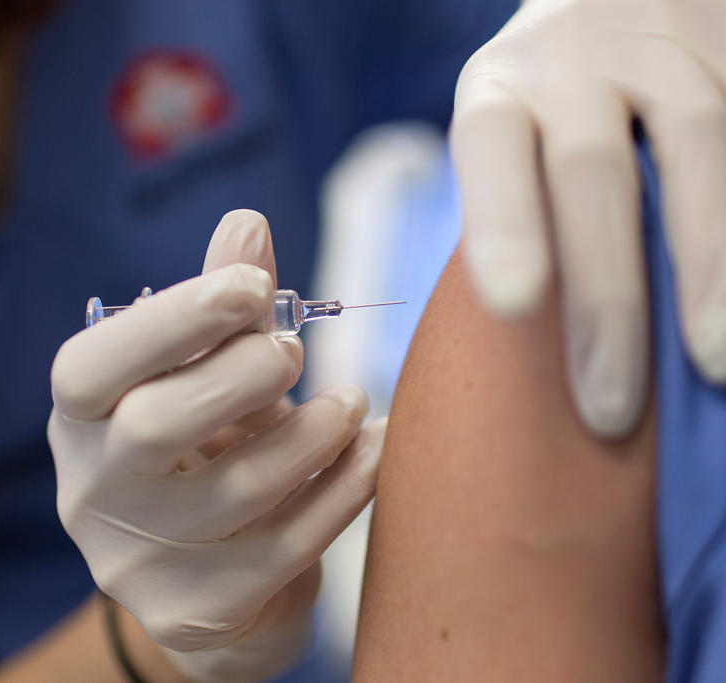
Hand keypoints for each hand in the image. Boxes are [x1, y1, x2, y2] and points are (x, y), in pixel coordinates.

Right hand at [48, 210, 386, 681]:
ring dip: (312, 434)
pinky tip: (375, 451)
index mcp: (79, 420)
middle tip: (292, 351)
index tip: (250, 288)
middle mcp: (90, 491)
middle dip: (240, 376)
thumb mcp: (199, 377)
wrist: (208, 582)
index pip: (90, 368)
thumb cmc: (203, 451)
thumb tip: (247, 225)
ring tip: (350, 403)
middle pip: (154, 428)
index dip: (171, 322)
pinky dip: (344, 489)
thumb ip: (220, 308)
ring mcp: (136, 562)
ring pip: (235, 492)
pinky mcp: (195, 611)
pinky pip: (288, 548)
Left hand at [452, 0, 725, 435]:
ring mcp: (666, 49)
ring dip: (708, 261)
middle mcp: (574, 61)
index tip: (513, 303)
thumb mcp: (515, 127)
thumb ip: (524, 202)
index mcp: (499, 91)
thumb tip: (542, 341)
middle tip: (608, 406)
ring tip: (711, 362)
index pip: (491, 150)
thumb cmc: (553, 101)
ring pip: (698, 143)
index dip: (503, 223)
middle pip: (592, 174)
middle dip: (606, 296)